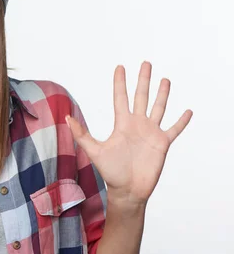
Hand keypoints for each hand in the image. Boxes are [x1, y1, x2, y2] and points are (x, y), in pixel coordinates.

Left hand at [66, 61, 192, 206]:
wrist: (127, 190)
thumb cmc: (110, 171)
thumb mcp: (94, 150)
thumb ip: (81, 134)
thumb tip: (67, 118)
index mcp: (122, 123)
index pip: (121, 97)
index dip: (120, 82)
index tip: (120, 67)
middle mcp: (137, 124)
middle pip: (141, 96)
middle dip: (143, 80)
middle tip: (146, 63)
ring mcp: (151, 133)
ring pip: (158, 108)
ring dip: (162, 94)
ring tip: (165, 80)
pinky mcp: (162, 143)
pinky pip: (174, 129)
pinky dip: (181, 121)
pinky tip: (187, 111)